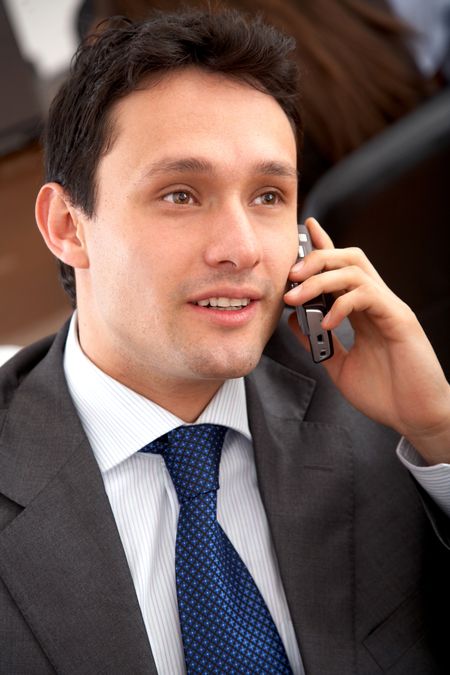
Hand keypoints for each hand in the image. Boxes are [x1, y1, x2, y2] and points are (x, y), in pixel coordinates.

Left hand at [284, 217, 449, 463]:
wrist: (416, 416)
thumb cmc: (384, 393)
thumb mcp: (339, 366)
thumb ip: (319, 343)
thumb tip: (295, 321)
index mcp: (363, 311)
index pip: (342, 269)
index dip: (324, 246)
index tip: (304, 230)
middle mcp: (377, 303)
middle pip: (349, 257)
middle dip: (316, 257)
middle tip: (290, 275)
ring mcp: (390, 308)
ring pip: (355, 270)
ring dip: (320, 279)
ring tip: (296, 298)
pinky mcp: (399, 320)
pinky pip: (368, 295)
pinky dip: (342, 304)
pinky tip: (328, 323)